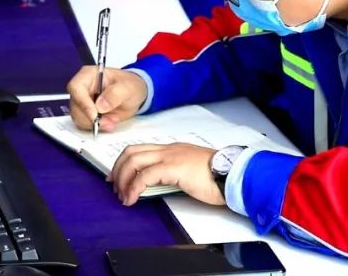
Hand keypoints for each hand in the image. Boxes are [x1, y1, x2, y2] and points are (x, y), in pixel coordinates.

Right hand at [66, 66, 147, 132]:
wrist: (134, 95)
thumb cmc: (129, 85)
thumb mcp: (128, 87)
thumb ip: (115, 94)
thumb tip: (100, 105)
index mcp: (89, 75)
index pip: (76, 87)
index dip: (83, 103)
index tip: (94, 115)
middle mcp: (82, 88)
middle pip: (75, 106)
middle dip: (90, 118)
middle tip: (108, 122)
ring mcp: (82, 101)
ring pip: (78, 117)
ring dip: (94, 124)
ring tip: (111, 121)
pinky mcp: (85, 113)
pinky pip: (84, 124)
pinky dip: (95, 127)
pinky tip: (108, 123)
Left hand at [109, 143, 223, 206]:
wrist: (232, 174)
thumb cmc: (218, 175)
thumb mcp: (190, 172)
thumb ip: (174, 173)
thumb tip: (159, 185)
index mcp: (173, 149)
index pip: (140, 149)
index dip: (124, 162)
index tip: (117, 176)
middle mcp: (169, 149)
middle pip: (131, 152)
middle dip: (118, 169)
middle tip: (115, 186)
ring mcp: (170, 156)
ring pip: (134, 161)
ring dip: (123, 180)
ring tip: (123, 195)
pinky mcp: (173, 168)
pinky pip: (144, 176)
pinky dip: (133, 188)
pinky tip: (132, 198)